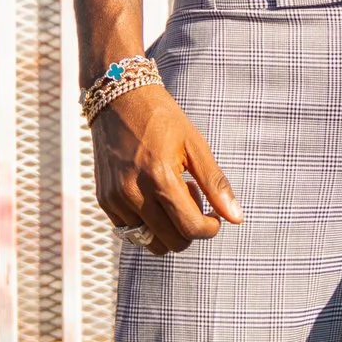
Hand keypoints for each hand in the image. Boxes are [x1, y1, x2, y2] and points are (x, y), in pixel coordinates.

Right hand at [91, 82, 242, 255]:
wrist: (119, 99)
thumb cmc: (162, 119)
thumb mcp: (195, 145)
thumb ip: (215, 184)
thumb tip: (237, 218)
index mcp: (160, 178)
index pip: (190, 229)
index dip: (210, 228)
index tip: (214, 216)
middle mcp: (133, 193)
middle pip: (172, 242)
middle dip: (190, 229)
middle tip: (192, 199)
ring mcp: (115, 199)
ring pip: (149, 242)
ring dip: (167, 230)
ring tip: (170, 198)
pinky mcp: (104, 200)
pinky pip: (130, 231)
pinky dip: (147, 224)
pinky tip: (152, 196)